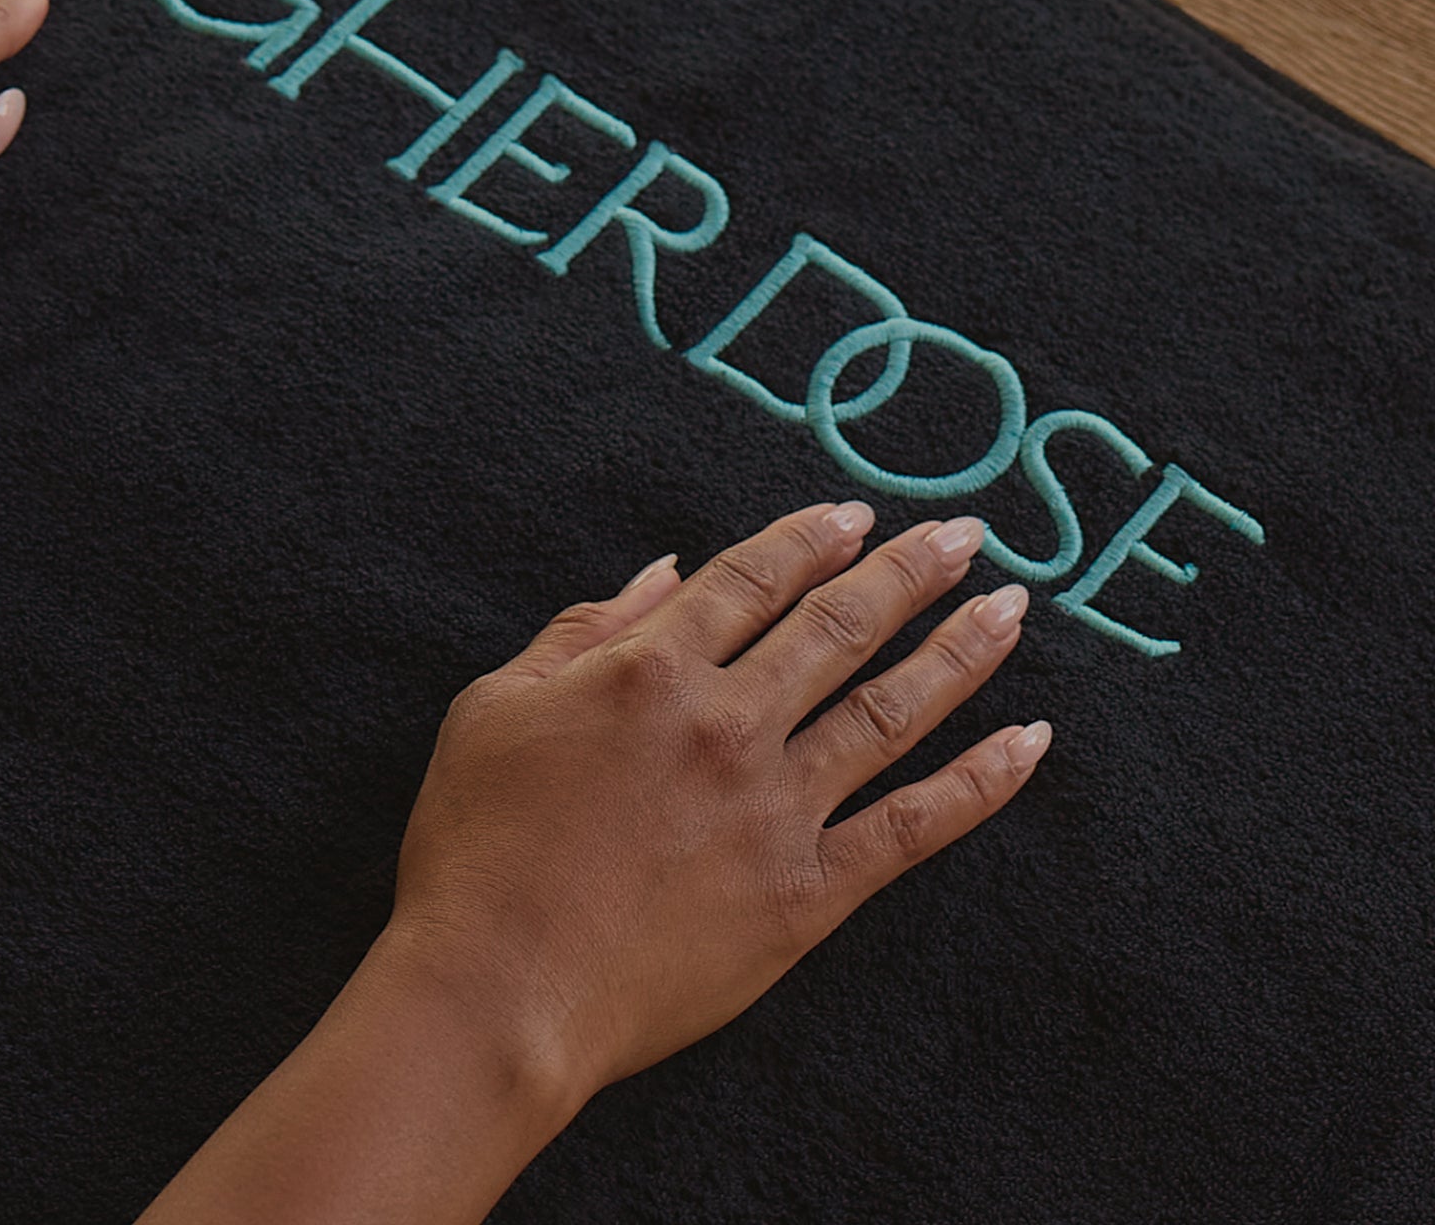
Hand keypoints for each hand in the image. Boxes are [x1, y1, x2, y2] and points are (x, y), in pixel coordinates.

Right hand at [384, 500, 1046, 1109]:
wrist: (497, 989)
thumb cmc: (477, 844)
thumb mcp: (496, 706)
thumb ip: (582, 629)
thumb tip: (664, 575)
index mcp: (652, 668)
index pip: (751, 579)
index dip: (809, 539)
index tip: (856, 515)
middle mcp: (728, 723)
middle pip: (839, 627)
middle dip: (909, 572)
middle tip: (966, 535)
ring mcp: (774, 808)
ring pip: (890, 711)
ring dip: (958, 653)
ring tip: (1013, 610)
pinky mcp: (804, 893)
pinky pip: (910, 828)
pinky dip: (977, 784)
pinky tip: (1027, 742)